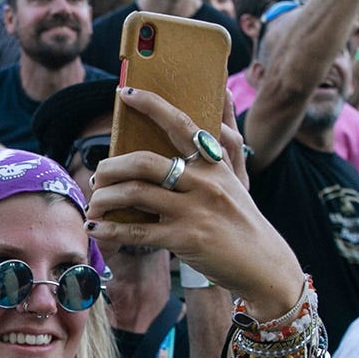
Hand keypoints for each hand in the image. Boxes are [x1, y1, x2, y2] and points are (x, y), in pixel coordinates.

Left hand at [84, 86, 303, 316]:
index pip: (180, 124)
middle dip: (112, 165)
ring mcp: (194, 211)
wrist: (263, 264)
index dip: (151, 105)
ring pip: (136, 193)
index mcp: (214, 163)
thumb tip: (222, 93)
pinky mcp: (185, 239)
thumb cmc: (243, 217)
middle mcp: (204, 183)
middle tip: (99, 174)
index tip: (125, 93)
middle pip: (145, 162)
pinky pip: (137, 231)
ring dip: (106, 196)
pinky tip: (95, 228)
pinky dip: (110, 230)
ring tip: (96, 201)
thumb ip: (227, 138)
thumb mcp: (239, 176)